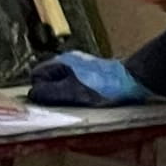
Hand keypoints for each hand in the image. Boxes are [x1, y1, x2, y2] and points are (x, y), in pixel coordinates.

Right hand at [27, 49, 149, 106]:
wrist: (134, 80)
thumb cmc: (105, 85)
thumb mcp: (72, 92)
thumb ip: (49, 93)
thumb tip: (31, 95)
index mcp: (62, 62)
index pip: (37, 74)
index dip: (40, 89)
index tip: (49, 101)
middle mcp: (71, 62)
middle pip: (49, 79)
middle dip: (52, 93)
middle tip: (64, 104)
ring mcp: (83, 68)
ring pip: (63, 84)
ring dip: (66, 95)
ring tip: (79, 102)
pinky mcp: (94, 75)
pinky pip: (77, 86)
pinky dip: (79, 95)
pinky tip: (89, 101)